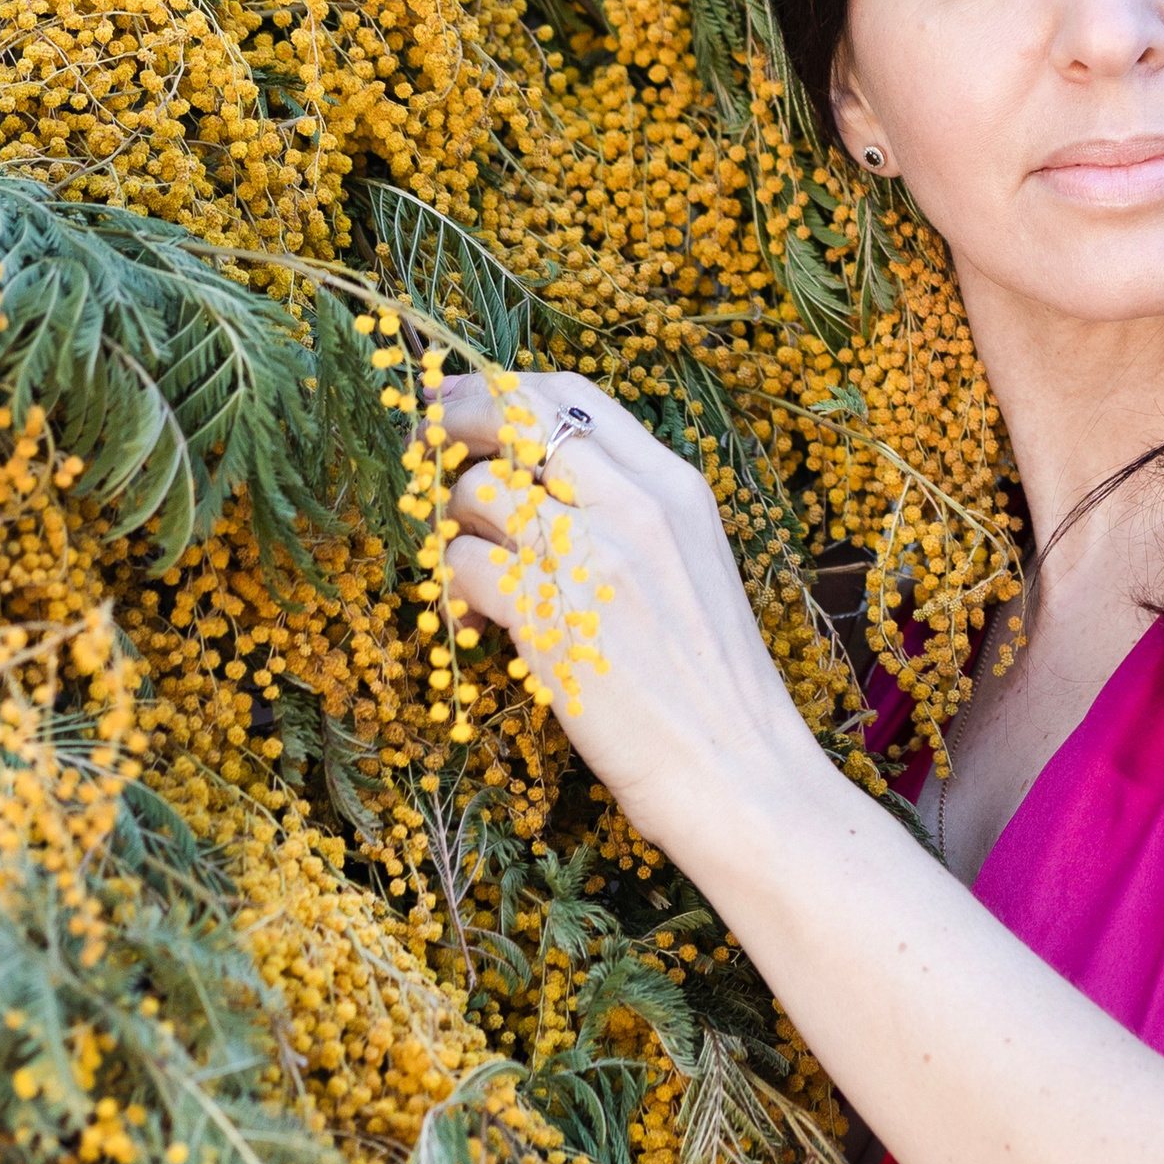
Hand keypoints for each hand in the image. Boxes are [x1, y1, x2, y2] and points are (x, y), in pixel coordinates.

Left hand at [436, 371, 827, 876]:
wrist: (742, 774)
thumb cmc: (717, 689)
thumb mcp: (694, 572)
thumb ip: (631, 518)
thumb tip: (542, 489)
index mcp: (676, 487)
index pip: (573, 396)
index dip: (501, 388)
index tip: (457, 398)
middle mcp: (636, 504)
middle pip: (515, 415)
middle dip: (452, 420)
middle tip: (421, 444)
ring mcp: (591, 555)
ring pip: (477, 489)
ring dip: (450, 522)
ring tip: (463, 566)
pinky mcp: (548, 615)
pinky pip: (461, 564)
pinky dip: (448, 589)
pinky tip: (466, 621)